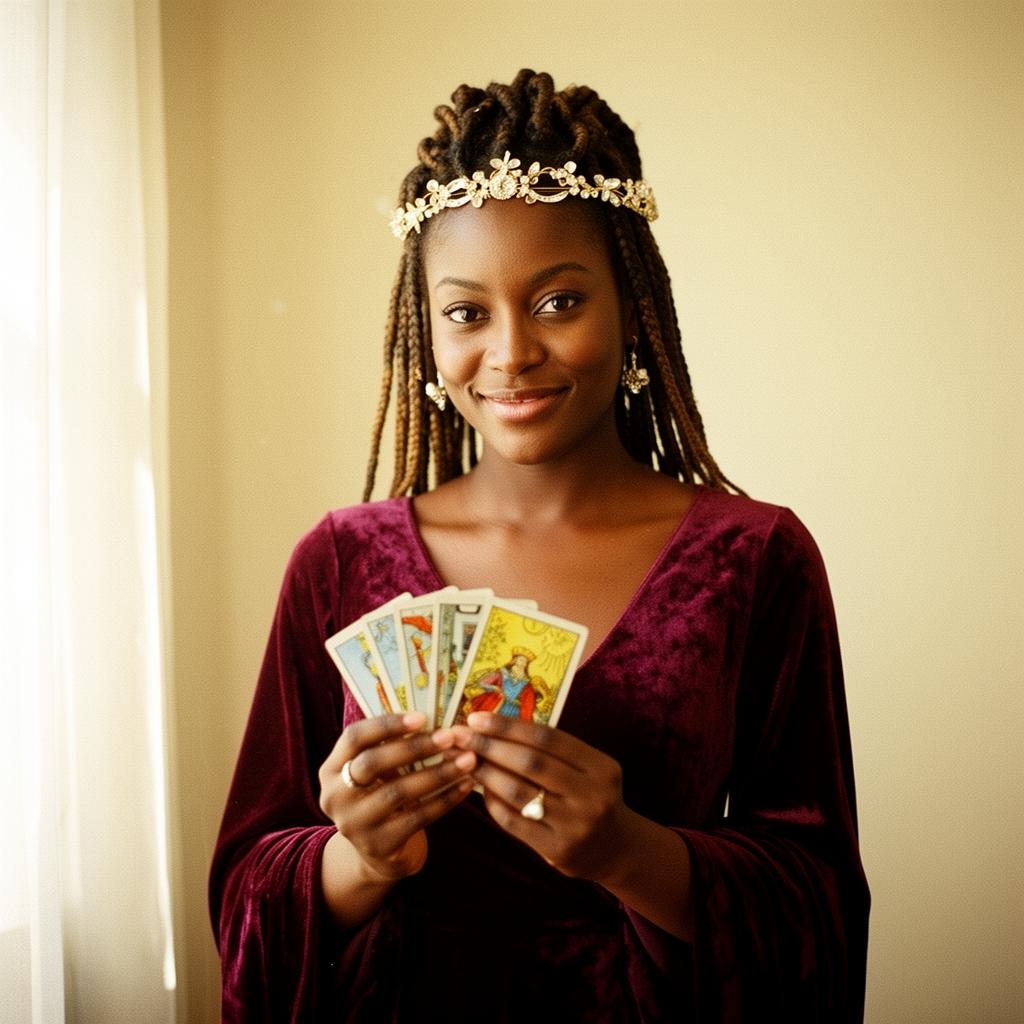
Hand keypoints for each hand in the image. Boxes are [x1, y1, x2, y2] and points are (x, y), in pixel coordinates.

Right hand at [319, 711, 475, 883]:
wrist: (379, 851)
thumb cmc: (382, 794)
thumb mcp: (375, 771)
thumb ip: (391, 746)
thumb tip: (434, 718)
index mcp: (332, 768)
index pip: (354, 738)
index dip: (387, 725)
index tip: (423, 717)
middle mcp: (335, 796)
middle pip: (373, 763)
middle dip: (415, 747)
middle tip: (450, 737)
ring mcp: (354, 824)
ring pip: (398, 792)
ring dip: (438, 773)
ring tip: (468, 760)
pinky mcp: (379, 845)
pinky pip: (418, 817)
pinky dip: (445, 799)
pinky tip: (466, 785)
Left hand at [451, 712, 636, 885]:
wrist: (616, 848)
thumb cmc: (591, 796)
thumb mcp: (587, 769)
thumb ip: (552, 751)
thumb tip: (496, 726)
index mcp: (600, 767)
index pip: (547, 738)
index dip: (508, 726)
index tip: (476, 718)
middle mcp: (591, 795)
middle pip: (531, 763)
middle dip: (490, 746)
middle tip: (461, 735)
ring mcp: (575, 826)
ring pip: (518, 792)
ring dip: (486, 772)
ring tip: (464, 759)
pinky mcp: (557, 850)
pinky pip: (514, 822)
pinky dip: (492, 802)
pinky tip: (481, 789)